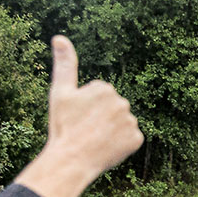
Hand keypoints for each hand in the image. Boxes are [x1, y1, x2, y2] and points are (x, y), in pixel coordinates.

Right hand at [14, 36, 142, 196]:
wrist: (72, 159)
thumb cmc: (64, 126)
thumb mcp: (60, 93)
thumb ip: (65, 64)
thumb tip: (60, 37)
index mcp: (104, 88)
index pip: (99, 96)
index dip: (87, 107)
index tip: (78, 116)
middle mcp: (122, 102)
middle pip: (112, 108)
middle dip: (101, 117)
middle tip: (86, 129)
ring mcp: (131, 121)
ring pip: (121, 123)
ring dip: (111, 130)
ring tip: (95, 139)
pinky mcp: (137, 139)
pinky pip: (130, 139)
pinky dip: (121, 144)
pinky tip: (108, 147)